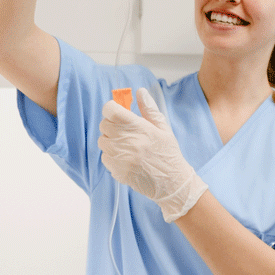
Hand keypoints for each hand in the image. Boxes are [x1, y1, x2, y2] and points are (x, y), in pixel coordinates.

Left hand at [99, 88, 206, 221]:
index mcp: (136, 127)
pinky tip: (126, 158)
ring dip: (111, 140)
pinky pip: (105, 157)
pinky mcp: (116, 171)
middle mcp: (125, 141)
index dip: (112, 108)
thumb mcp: (163, 128)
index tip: (118, 111)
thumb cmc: (168, 153)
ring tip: (127, 145)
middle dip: (112, 124)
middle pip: (104, 124)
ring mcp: (119, 157)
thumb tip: (140, 92)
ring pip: (103, 141)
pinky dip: (111, 156)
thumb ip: (149, 109)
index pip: (110, 110)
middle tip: (125, 130)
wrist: (171, 182)